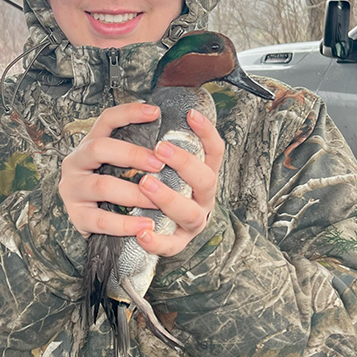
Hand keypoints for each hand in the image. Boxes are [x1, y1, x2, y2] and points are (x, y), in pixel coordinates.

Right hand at [59, 102, 163, 238]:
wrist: (91, 220)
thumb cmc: (112, 186)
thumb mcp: (117, 163)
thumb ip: (135, 151)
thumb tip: (170, 139)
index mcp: (89, 144)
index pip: (106, 120)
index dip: (128, 112)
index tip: (155, 112)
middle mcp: (76, 162)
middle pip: (98, 148)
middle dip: (132, 154)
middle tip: (159, 163)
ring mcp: (73, 189)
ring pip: (101, 185)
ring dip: (133, 193)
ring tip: (157, 201)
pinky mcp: (78, 216)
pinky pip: (101, 220)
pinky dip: (126, 224)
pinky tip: (146, 225)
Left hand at [135, 108, 223, 256]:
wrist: (160, 225)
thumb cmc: (163, 187)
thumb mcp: (167, 164)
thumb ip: (165, 145)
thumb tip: (150, 110)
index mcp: (203, 175)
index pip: (214, 151)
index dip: (206, 133)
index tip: (191, 114)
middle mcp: (203, 198)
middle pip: (205, 180)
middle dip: (184, 163)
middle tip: (161, 148)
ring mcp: (192, 221)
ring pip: (189, 212)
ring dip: (168, 197)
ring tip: (146, 184)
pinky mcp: (176, 243)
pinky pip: (170, 245)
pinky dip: (156, 241)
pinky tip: (142, 232)